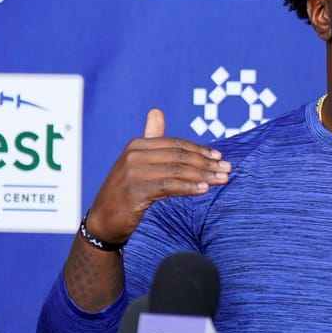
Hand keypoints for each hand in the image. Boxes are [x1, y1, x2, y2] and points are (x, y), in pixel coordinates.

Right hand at [83, 109, 230, 243]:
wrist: (104, 221)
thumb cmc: (126, 190)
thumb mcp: (137, 162)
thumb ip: (151, 138)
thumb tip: (156, 111)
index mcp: (137, 145)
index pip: (176, 144)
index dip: (200, 149)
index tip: (219, 156)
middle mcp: (134, 155)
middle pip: (179, 156)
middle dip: (207, 162)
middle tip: (227, 169)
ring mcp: (133, 173)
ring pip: (177, 170)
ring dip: (204, 175)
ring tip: (222, 179)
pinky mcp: (135, 191)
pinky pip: (169, 186)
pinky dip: (189, 187)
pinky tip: (204, 189)